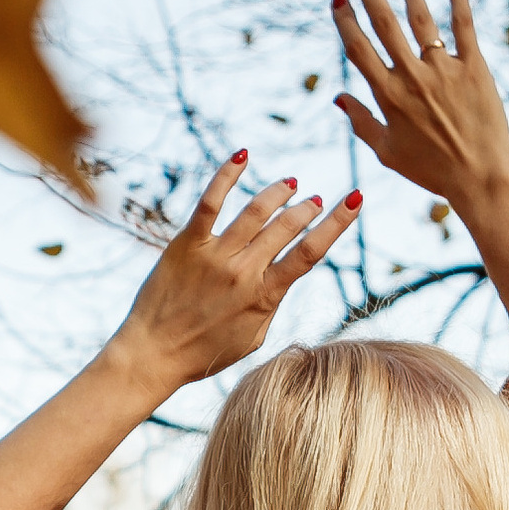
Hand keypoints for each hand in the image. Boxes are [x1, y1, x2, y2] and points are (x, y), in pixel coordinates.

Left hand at [112, 157, 360, 397]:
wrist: (153, 354)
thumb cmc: (203, 352)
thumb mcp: (252, 338)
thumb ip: (271, 305)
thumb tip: (284, 279)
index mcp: (264, 297)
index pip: (310, 253)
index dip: (336, 223)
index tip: (355, 200)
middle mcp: (243, 271)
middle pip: (286, 226)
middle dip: (306, 209)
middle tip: (312, 201)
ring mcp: (215, 255)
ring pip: (256, 210)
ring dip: (278, 191)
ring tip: (289, 184)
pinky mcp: (187, 243)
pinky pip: (211, 201)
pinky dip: (228, 174)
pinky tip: (242, 155)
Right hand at [331, 0, 508, 211]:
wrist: (480, 178)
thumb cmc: (432, 171)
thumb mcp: (388, 153)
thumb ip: (361, 122)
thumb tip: (338, 97)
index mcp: (388, 97)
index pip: (360, 50)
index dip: (346, 21)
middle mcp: (413, 77)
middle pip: (386, 26)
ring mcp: (445, 71)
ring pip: (423, 21)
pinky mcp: (474, 68)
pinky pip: (465, 26)